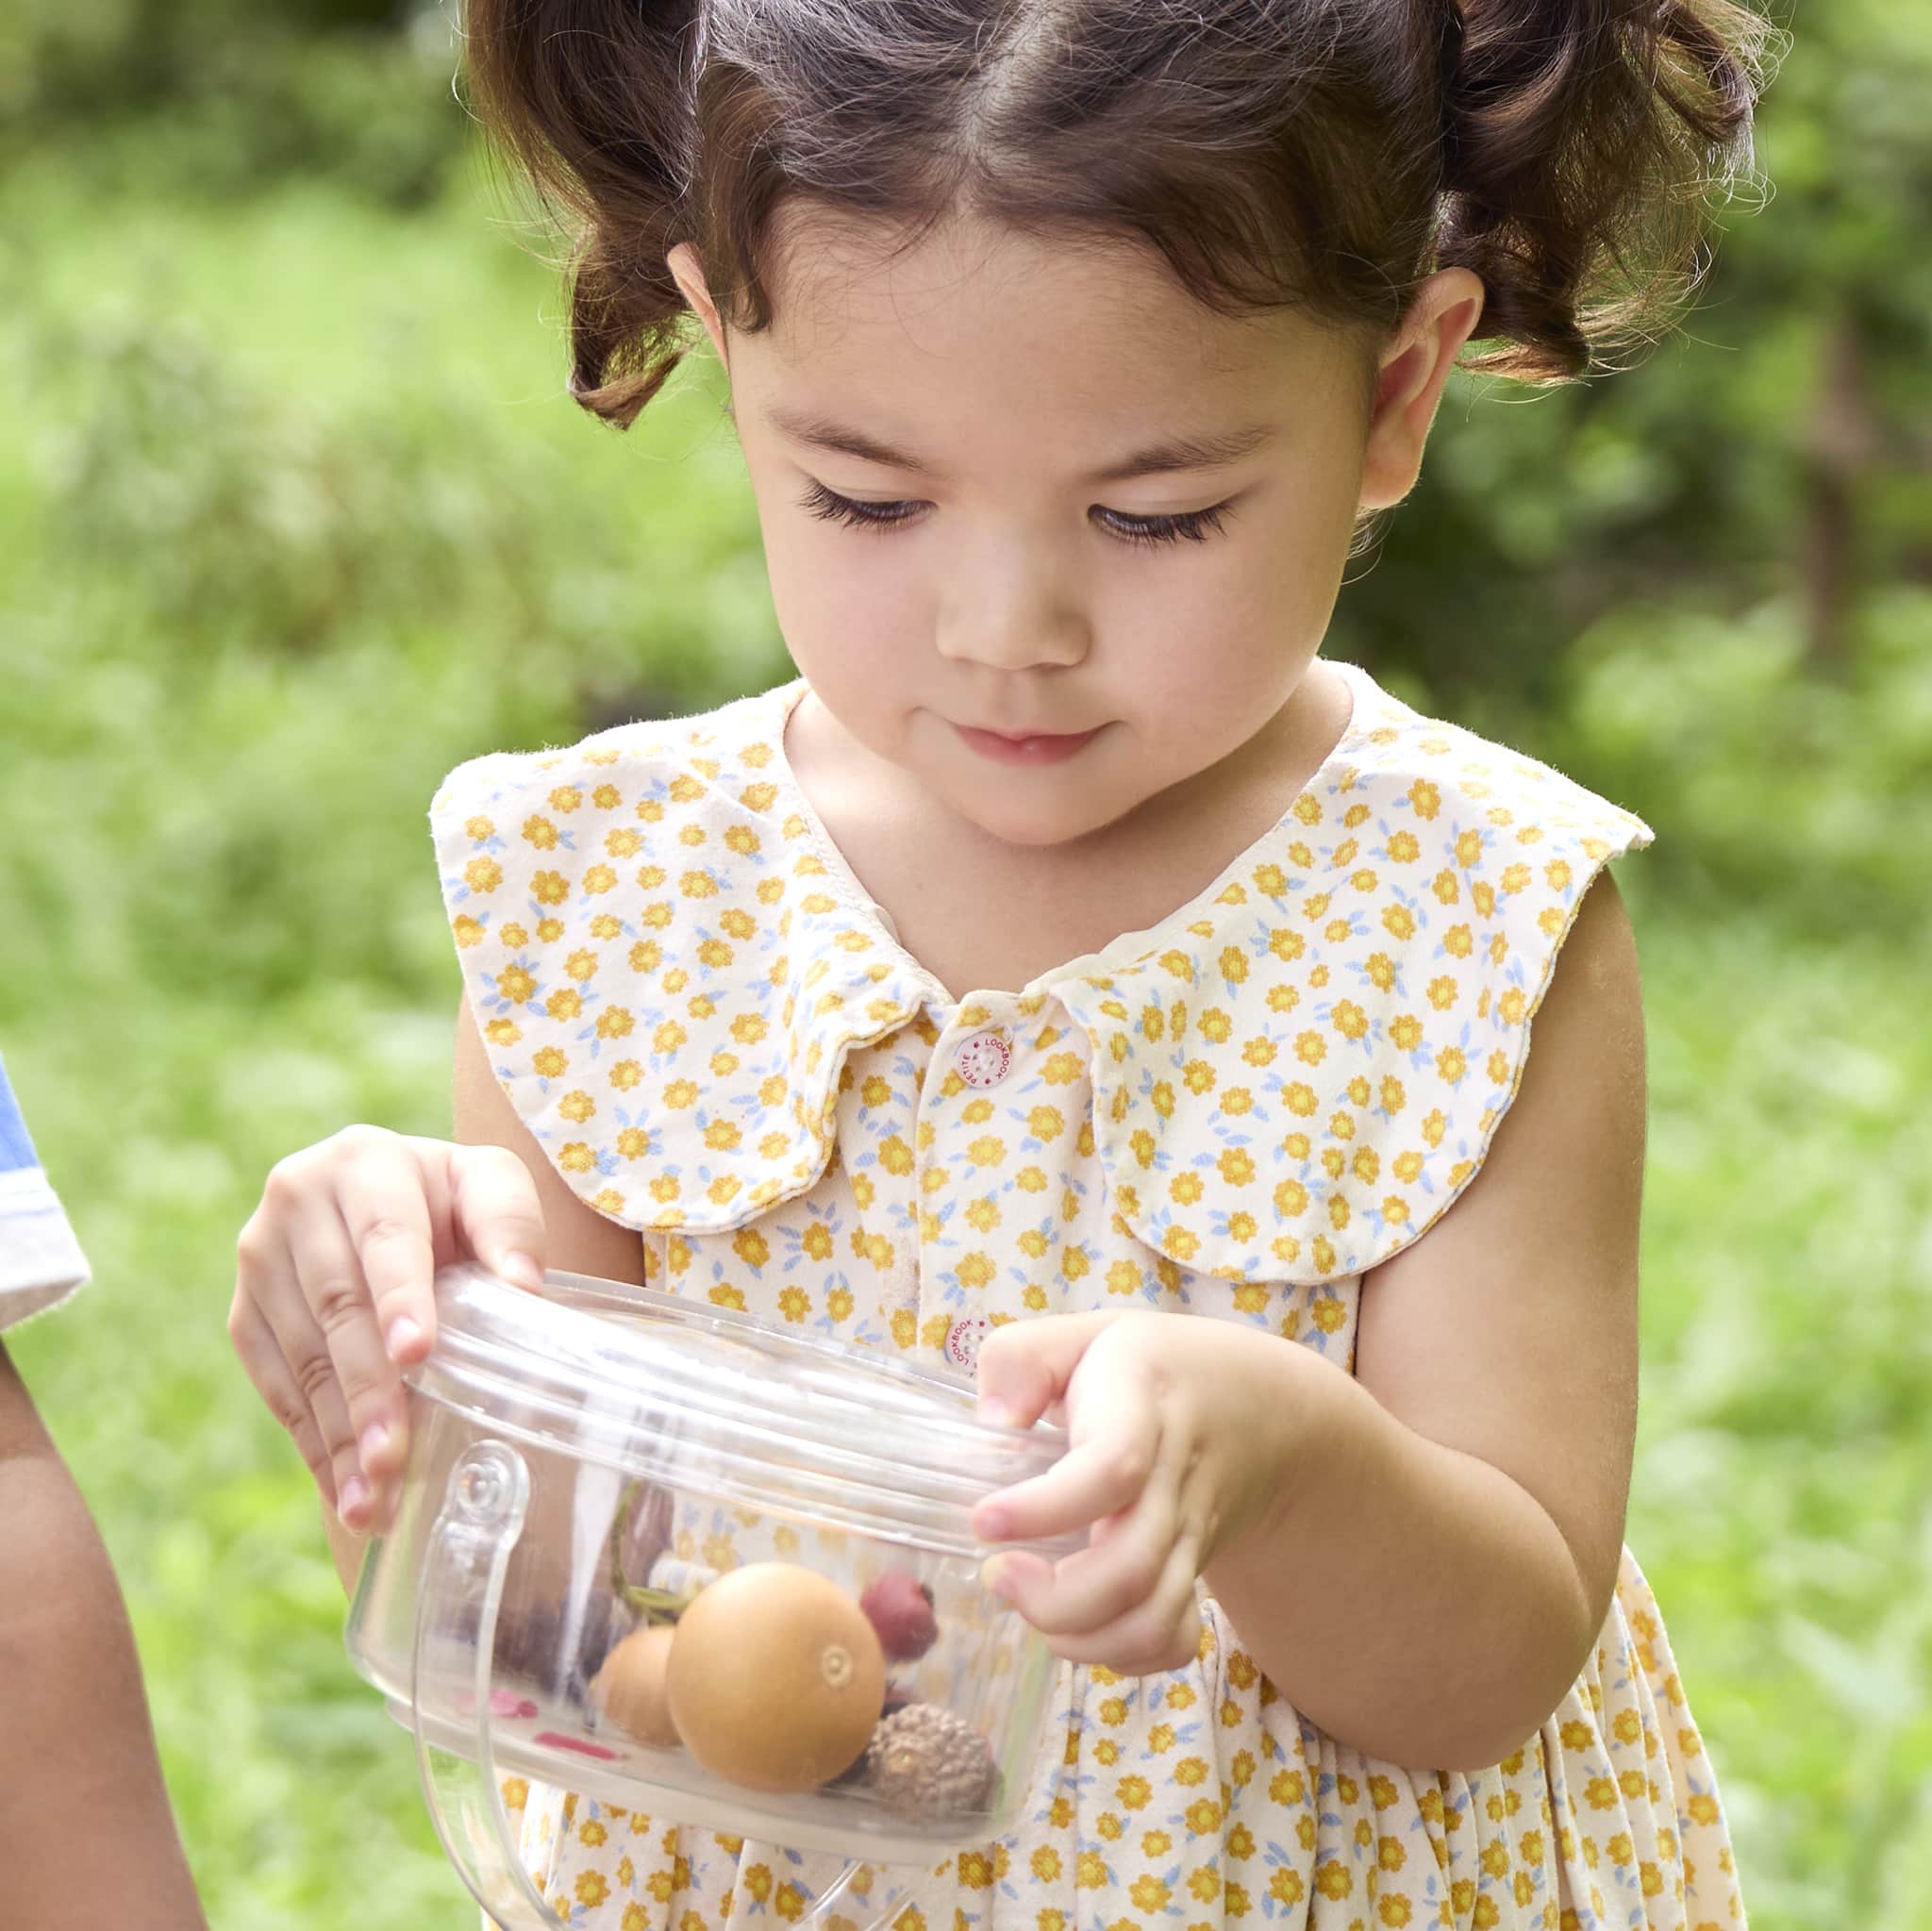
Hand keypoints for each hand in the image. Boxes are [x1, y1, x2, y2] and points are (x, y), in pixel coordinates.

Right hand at [229, 1126, 546, 1533]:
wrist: (387, 1200)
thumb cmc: (452, 1199)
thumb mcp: (490, 1185)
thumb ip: (510, 1226)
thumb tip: (524, 1291)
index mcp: (362, 1161)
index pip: (385, 1235)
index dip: (399, 1296)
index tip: (416, 1354)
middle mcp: (296, 1202)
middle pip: (337, 1306)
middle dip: (367, 1389)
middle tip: (393, 1456)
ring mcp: (259, 1259)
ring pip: (302, 1357)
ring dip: (337, 1434)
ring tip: (371, 1499)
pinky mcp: (244, 1312)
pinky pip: (277, 1386)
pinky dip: (313, 1444)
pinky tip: (344, 1491)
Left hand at [966, 1311, 1299, 1674]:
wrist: (1256, 1406)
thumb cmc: (1148, 1369)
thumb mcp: (1085, 1334)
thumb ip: (1022, 1360)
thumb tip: (991, 1423)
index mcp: (1142, 1407)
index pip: (1110, 1467)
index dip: (1044, 1507)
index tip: (983, 1520)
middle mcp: (1173, 1481)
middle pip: (1130, 1569)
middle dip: (1052, 1597)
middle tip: (997, 1572)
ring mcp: (1189, 1537)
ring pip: (1151, 1620)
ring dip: (1079, 1636)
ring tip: (1027, 1601)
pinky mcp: (1193, 1575)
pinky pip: (1171, 1641)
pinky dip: (1119, 1655)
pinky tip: (1077, 1625)